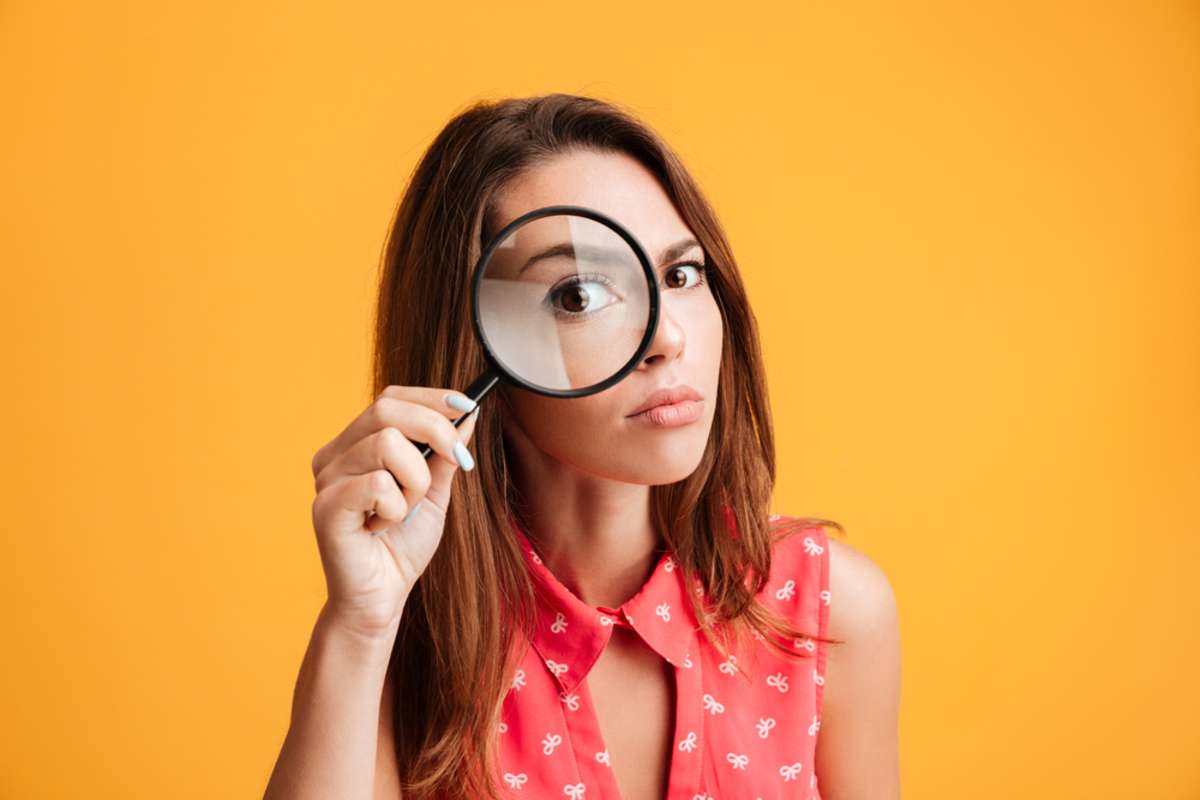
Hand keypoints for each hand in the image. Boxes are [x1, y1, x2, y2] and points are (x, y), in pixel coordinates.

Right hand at [309, 385, 478, 637]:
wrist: (382, 599)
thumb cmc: (402, 546)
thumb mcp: (435, 493)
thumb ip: (445, 454)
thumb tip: (468, 413)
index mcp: (355, 445)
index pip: (390, 398)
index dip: (431, 397)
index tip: (467, 407)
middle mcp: (334, 455)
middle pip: (386, 409)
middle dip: (436, 430)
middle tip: (458, 460)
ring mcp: (326, 479)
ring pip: (388, 444)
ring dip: (416, 481)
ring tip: (405, 511)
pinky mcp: (326, 507)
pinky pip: (378, 484)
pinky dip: (397, 507)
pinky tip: (383, 527)